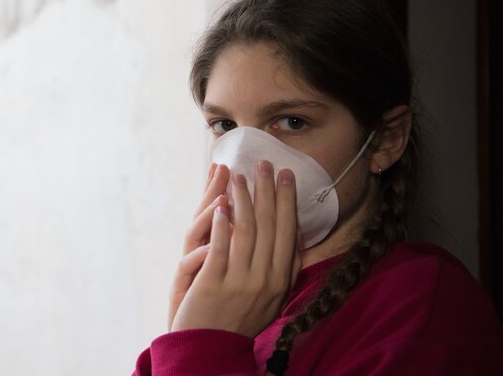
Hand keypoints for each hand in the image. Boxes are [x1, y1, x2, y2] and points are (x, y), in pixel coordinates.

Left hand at [171, 161, 300, 337]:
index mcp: (281, 279)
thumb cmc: (243, 318)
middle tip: (264, 163)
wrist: (212, 348)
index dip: (287, 201)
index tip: (287, 174)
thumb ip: (289, 268)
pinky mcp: (213, 284)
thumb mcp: (275, 296)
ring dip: (243, 199)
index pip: (288, 231)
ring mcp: (239, 282)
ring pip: (245, 231)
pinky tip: (221, 204)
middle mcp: (265, 279)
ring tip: (239, 176)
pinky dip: (222, 223)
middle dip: (267, 190)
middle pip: (269, 225)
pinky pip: (220, 247)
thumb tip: (298, 234)